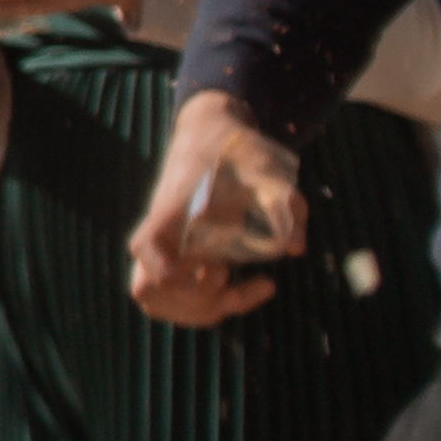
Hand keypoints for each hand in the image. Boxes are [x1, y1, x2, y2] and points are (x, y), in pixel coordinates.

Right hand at [126, 93, 300, 327]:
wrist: (209, 131)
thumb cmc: (235, 147)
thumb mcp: (267, 168)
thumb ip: (286, 206)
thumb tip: (296, 248)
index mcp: (175, 208)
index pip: (145, 245)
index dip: (166, 273)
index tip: (209, 274)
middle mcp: (160, 231)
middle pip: (147, 288)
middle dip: (194, 301)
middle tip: (228, 279)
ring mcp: (164, 246)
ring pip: (155, 298)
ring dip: (199, 309)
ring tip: (238, 291)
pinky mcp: (175, 254)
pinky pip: (173, 295)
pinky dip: (204, 304)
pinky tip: (240, 288)